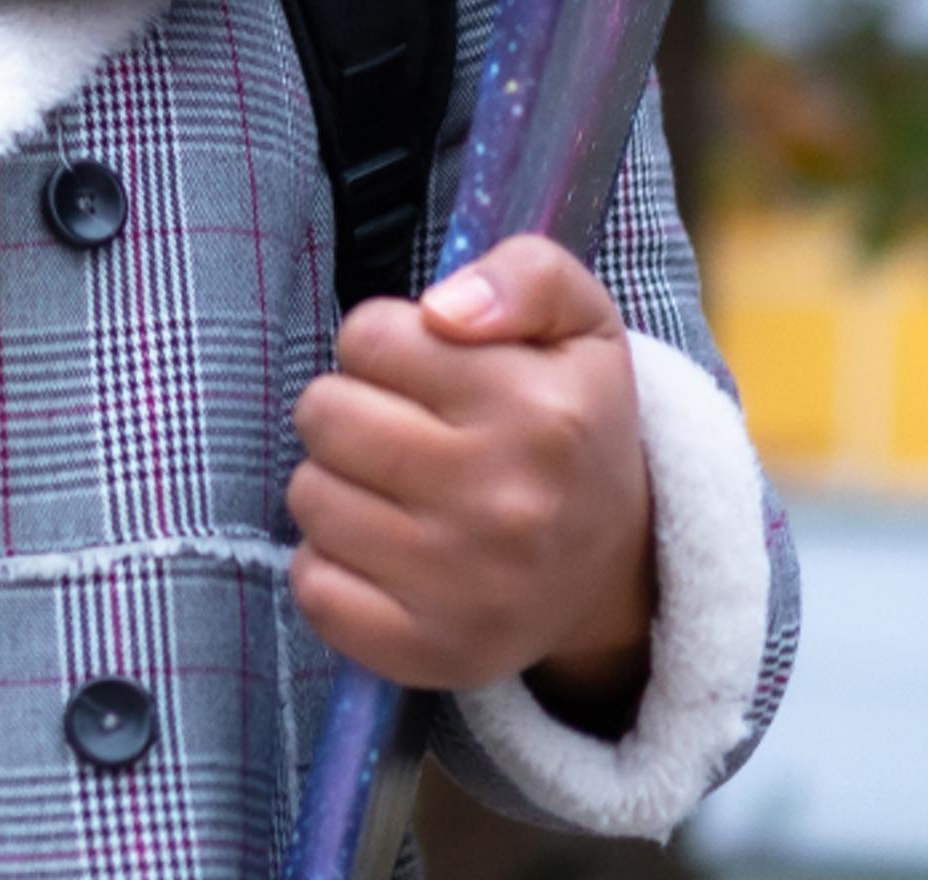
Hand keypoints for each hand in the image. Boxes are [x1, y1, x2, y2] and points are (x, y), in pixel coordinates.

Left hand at [287, 234, 657, 725]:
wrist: (618, 570)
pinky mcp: (430, 652)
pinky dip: (332, 567)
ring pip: (309, 496)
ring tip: (402, 493)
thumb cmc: (571, 425)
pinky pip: (314, 586)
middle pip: (322, 413)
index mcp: (542, 412)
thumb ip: (524, 275)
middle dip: (350, 411)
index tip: (431, 374)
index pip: (367, 336)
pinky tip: (389, 556)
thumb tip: (442, 309)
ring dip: (339, 485)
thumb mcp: (580, 325)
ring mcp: (468, 588)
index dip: (386, 346)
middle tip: (407, 434)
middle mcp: (507, 503)